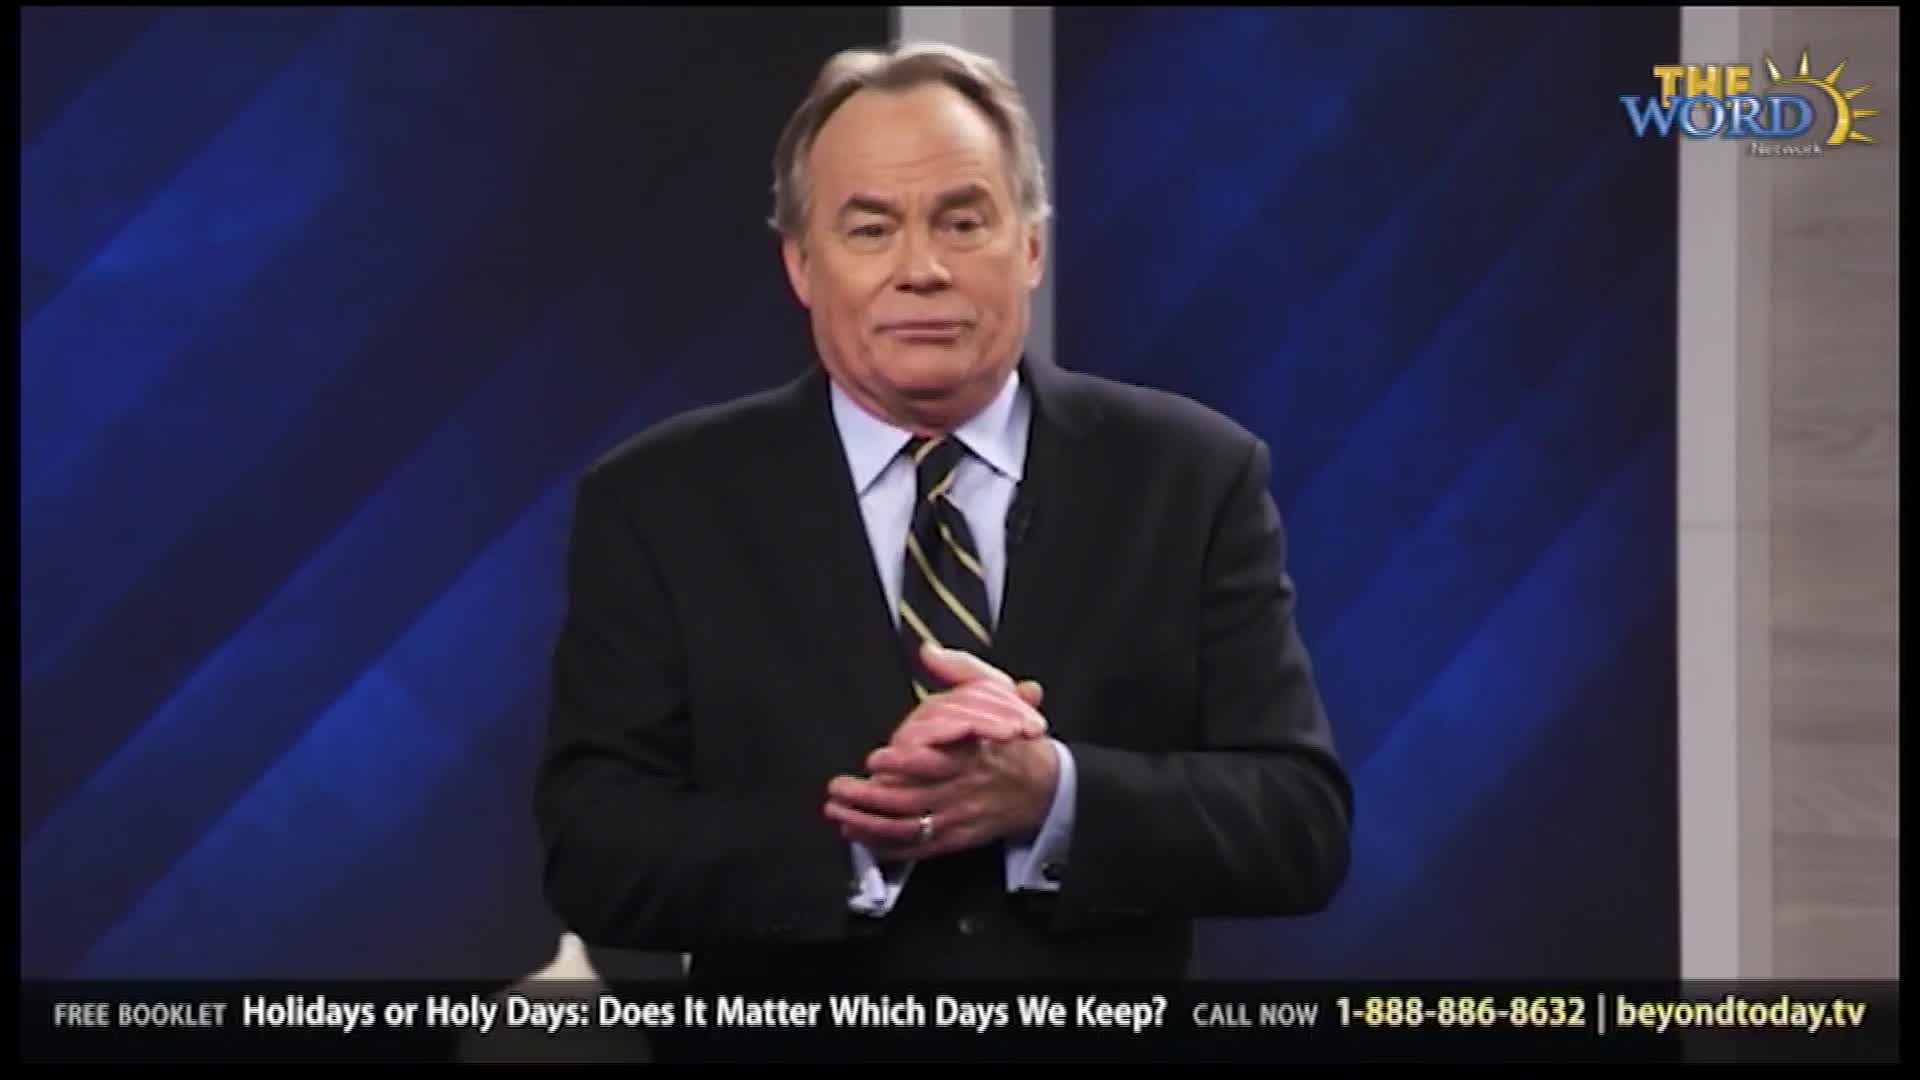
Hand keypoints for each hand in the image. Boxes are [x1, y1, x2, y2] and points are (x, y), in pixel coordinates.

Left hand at [824, 644, 1057, 859]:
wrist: (1045, 787)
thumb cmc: (1014, 741)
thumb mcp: (997, 695)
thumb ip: (961, 671)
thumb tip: (930, 651)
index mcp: (971, 753)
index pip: (935, 761)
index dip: (902, 763)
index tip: (875, 757)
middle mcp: (962, 789)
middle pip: (910, 799)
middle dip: (869, 796)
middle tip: (838, 787)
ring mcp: (957, 817)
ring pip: (906, 826)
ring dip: (867, 821)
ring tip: (838, 810)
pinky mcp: (953, 838)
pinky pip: (914, 846)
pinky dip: (883, 844)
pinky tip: (858, 833)